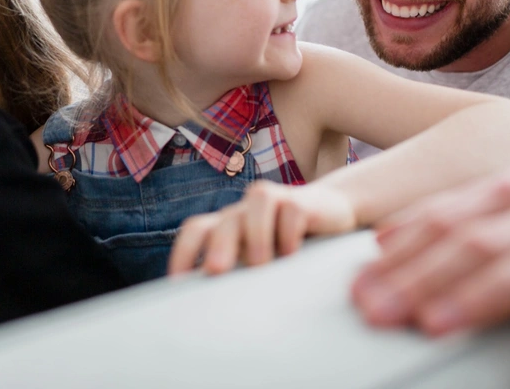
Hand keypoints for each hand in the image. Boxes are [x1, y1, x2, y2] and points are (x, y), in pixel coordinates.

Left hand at [168, 181, 356, 275]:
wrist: (331, 212)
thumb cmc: (285, 244)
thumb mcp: (260, 260)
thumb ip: (238, 274)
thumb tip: (210, 309)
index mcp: (229, 226)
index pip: (197, 230)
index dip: (184, 252)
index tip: (178, 283)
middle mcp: (247, 212)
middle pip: (225, 219)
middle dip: (218, 245)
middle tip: (216, 272)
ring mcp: (276, 202)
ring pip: (258, 200)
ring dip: (256, 232)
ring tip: (261, 264)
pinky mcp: (303, 202)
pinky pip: (292, 208)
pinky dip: (290, 229)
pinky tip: (293, 252)